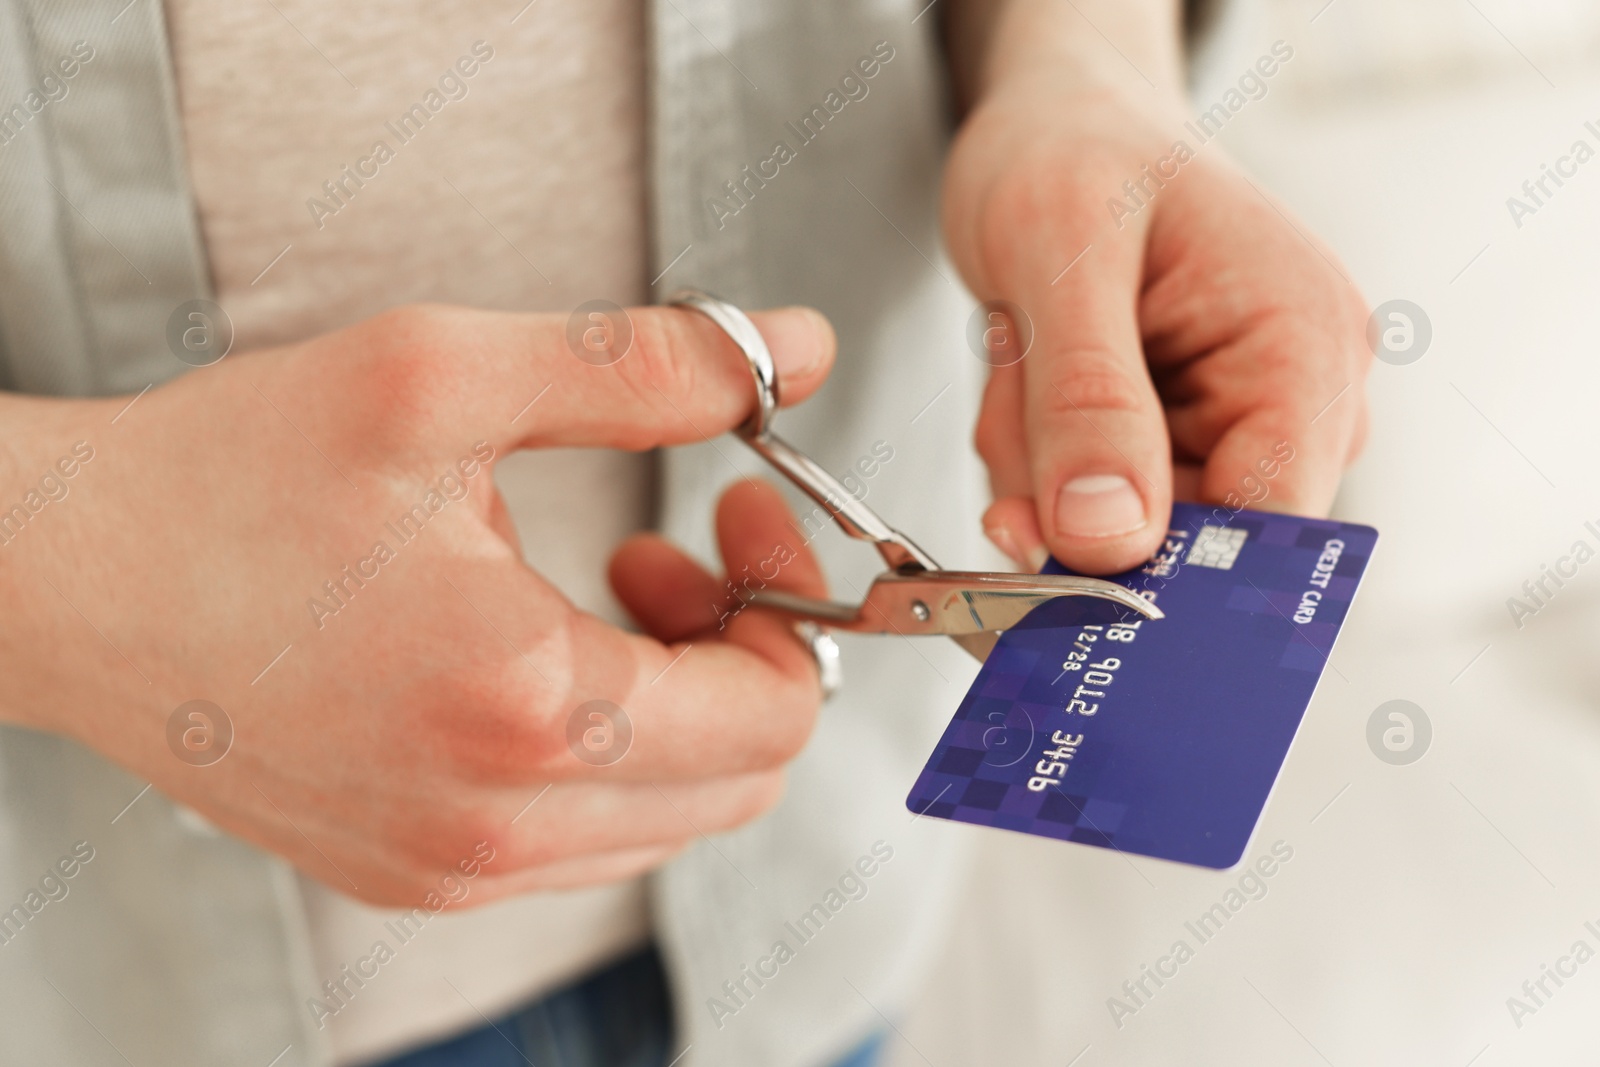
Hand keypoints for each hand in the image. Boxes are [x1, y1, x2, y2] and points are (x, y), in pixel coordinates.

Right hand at [0, 302, 834, 905]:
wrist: (64, 581)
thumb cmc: (227, 479)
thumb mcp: (440, 377)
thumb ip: (643, 365)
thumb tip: (797, 346)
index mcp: (523, 714)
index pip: (774, 716)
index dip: (794, 600)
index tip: (744, 508)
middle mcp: (493, 825)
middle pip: (742, 780)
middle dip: (750, 649)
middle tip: (687, 544)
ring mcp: (451, 865)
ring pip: (673, 816)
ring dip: (684, 698)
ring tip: (609, 582)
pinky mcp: (413, 870)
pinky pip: (586, 838)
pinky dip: (611, 746)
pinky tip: (545, 648)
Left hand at [942, 67, 1370, 574]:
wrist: (1058, 125)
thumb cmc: (1073, 151)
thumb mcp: (1061, 252)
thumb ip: (1088, 399)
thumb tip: (1109, 539)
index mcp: (1301, 347)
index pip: (1267, 526)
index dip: (1168, 580)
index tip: (1060, 585)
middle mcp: (1289, 400)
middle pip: (1178, 543)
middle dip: (1068, 499)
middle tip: (1018, 398)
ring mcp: (1230, 425)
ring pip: (1116, 532)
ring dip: (1037, 469)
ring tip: (1025, 358)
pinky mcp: (1171, 439)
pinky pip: (1086, 504)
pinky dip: (1033, 460)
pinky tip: (1028, 377)